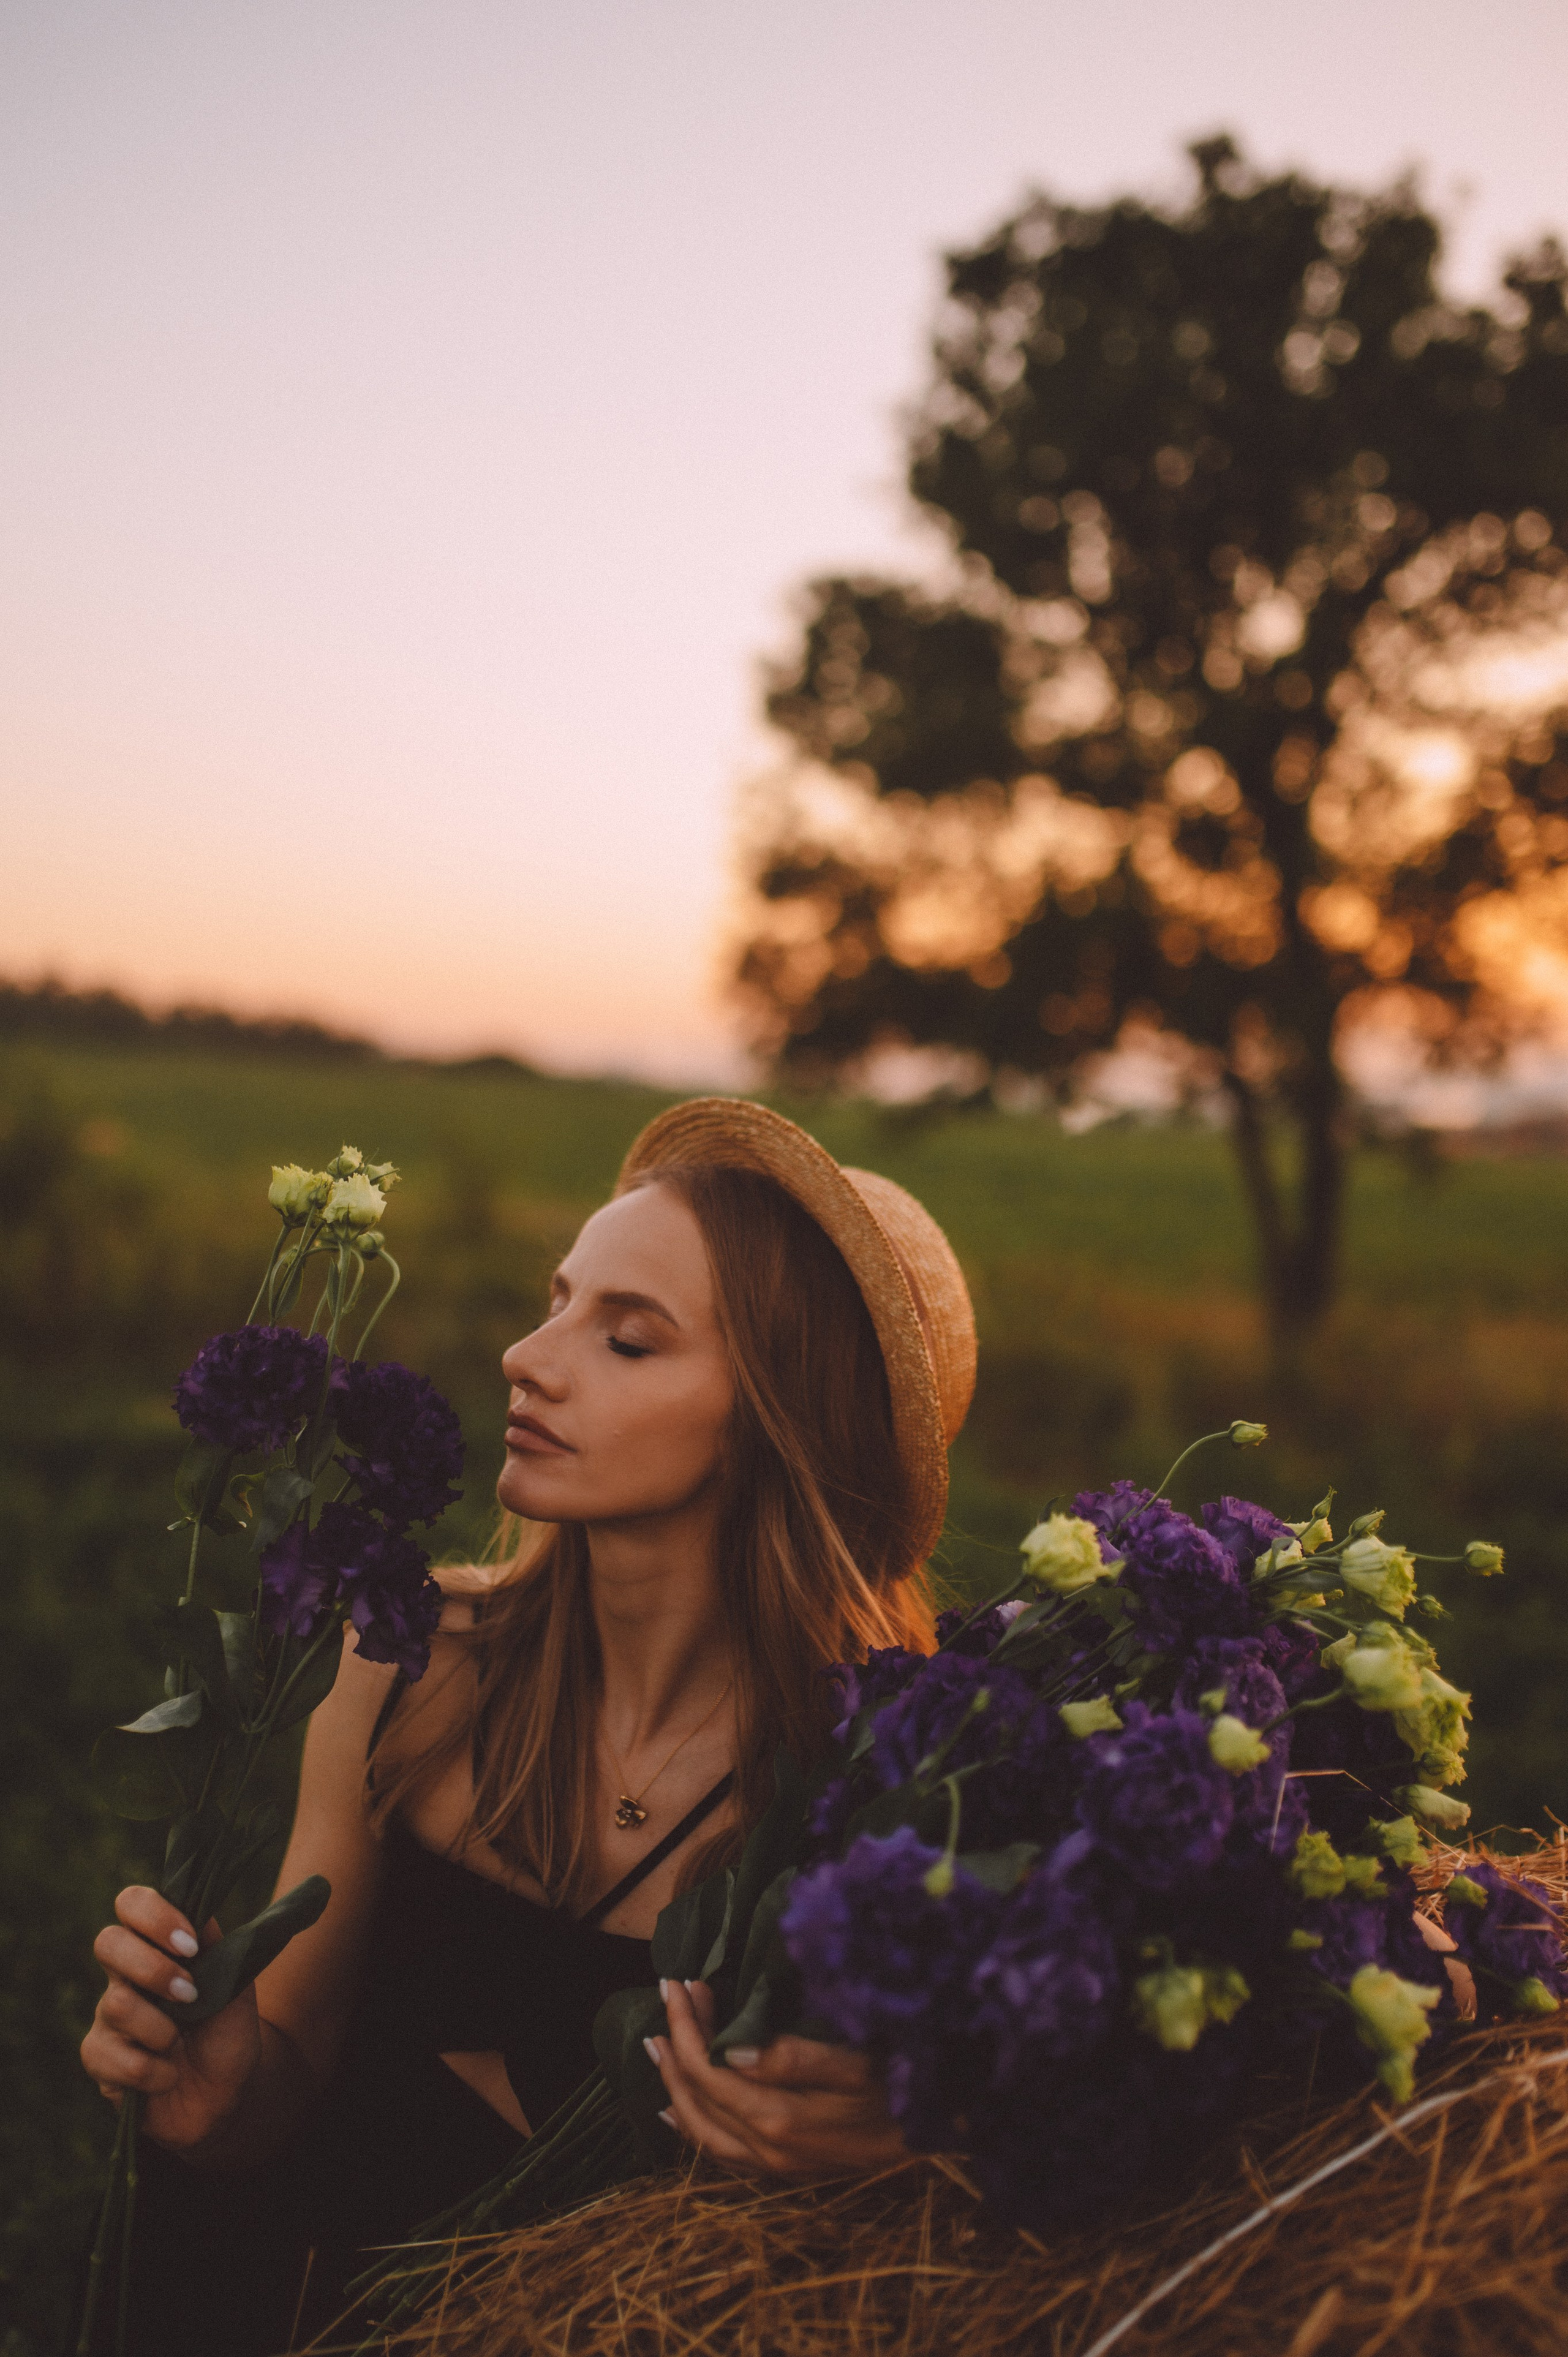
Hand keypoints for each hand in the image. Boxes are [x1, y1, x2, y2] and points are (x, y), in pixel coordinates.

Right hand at [80, 1887, 261, 2149]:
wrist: (222, 2097)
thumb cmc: (225, 2036)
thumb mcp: (236, 1989)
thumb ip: (219, 1950)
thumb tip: (201, 1912)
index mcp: (156, 1949)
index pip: (132, 1903)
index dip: (155, 1915)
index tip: (191, 1944)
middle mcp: (124, 1977)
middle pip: (108, 1942)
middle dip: (153, 1968)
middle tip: (189, 1994)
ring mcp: (107, 2017)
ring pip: (118, 2005)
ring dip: (161, 2029)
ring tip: (180, 2043)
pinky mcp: (99, 2059)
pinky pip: (114, 2058)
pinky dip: (154, 2071)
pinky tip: (168, 2076)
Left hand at [647, 1978, 907, 2177]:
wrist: (945, 2129)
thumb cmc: (903, 2084)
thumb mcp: (855, 2063)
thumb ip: (792, 2058)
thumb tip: (730, 2052)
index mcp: (780, 2121)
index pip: (709, 2071)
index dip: (687, 2026)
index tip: (678, 1983)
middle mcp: (769, 2152)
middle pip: (698, 2100)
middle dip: (675, 2047)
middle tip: (668, 1998)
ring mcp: (777, 2167)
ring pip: (703, 2133)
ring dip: (675, 2088)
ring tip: (657, 2048)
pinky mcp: (788, 2171)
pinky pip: (723, 2154)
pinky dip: (694, 2129)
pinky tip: (680, 2112)